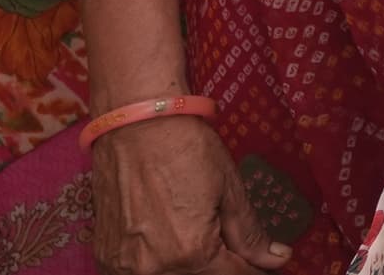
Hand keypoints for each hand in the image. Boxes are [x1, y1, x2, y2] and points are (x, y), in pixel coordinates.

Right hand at [90, 116, 284, 274]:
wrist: (134, 125)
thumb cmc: (185, 148)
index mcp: (191, 252)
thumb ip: (250, 234)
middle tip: (234, 251)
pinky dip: (161, 264)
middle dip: (222, 267)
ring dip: (192, 267)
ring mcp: (124, 265)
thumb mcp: (229, 189)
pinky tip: (172, 242)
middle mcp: (153, 267)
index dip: (254, 270)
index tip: (265, 265)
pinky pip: (140, 273)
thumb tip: (277, 259)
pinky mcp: (106, 256)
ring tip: (201, 236)